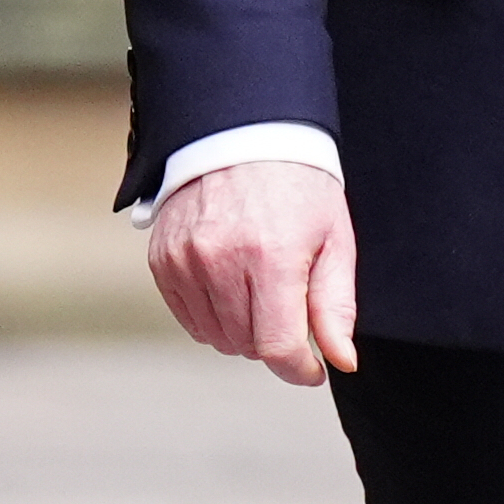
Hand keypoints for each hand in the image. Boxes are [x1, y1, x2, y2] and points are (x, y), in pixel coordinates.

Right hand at [146, 159, 358, 385]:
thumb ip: (335, 305)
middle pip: (247, 345)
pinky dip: (213, 316)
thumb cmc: (299, 186)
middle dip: (275, 337)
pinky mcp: (162, 261)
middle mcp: (221, 260)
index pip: (278, 346)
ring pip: (215, 337)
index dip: (300, 368)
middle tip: (290, 299)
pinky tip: (232, 283)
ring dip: (243, 329)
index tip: (313, 368)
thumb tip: (340, 361)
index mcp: (272, 256)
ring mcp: (185, 261)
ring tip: (262, 287)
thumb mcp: (334, 238)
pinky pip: (189, 320)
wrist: (245, 135)